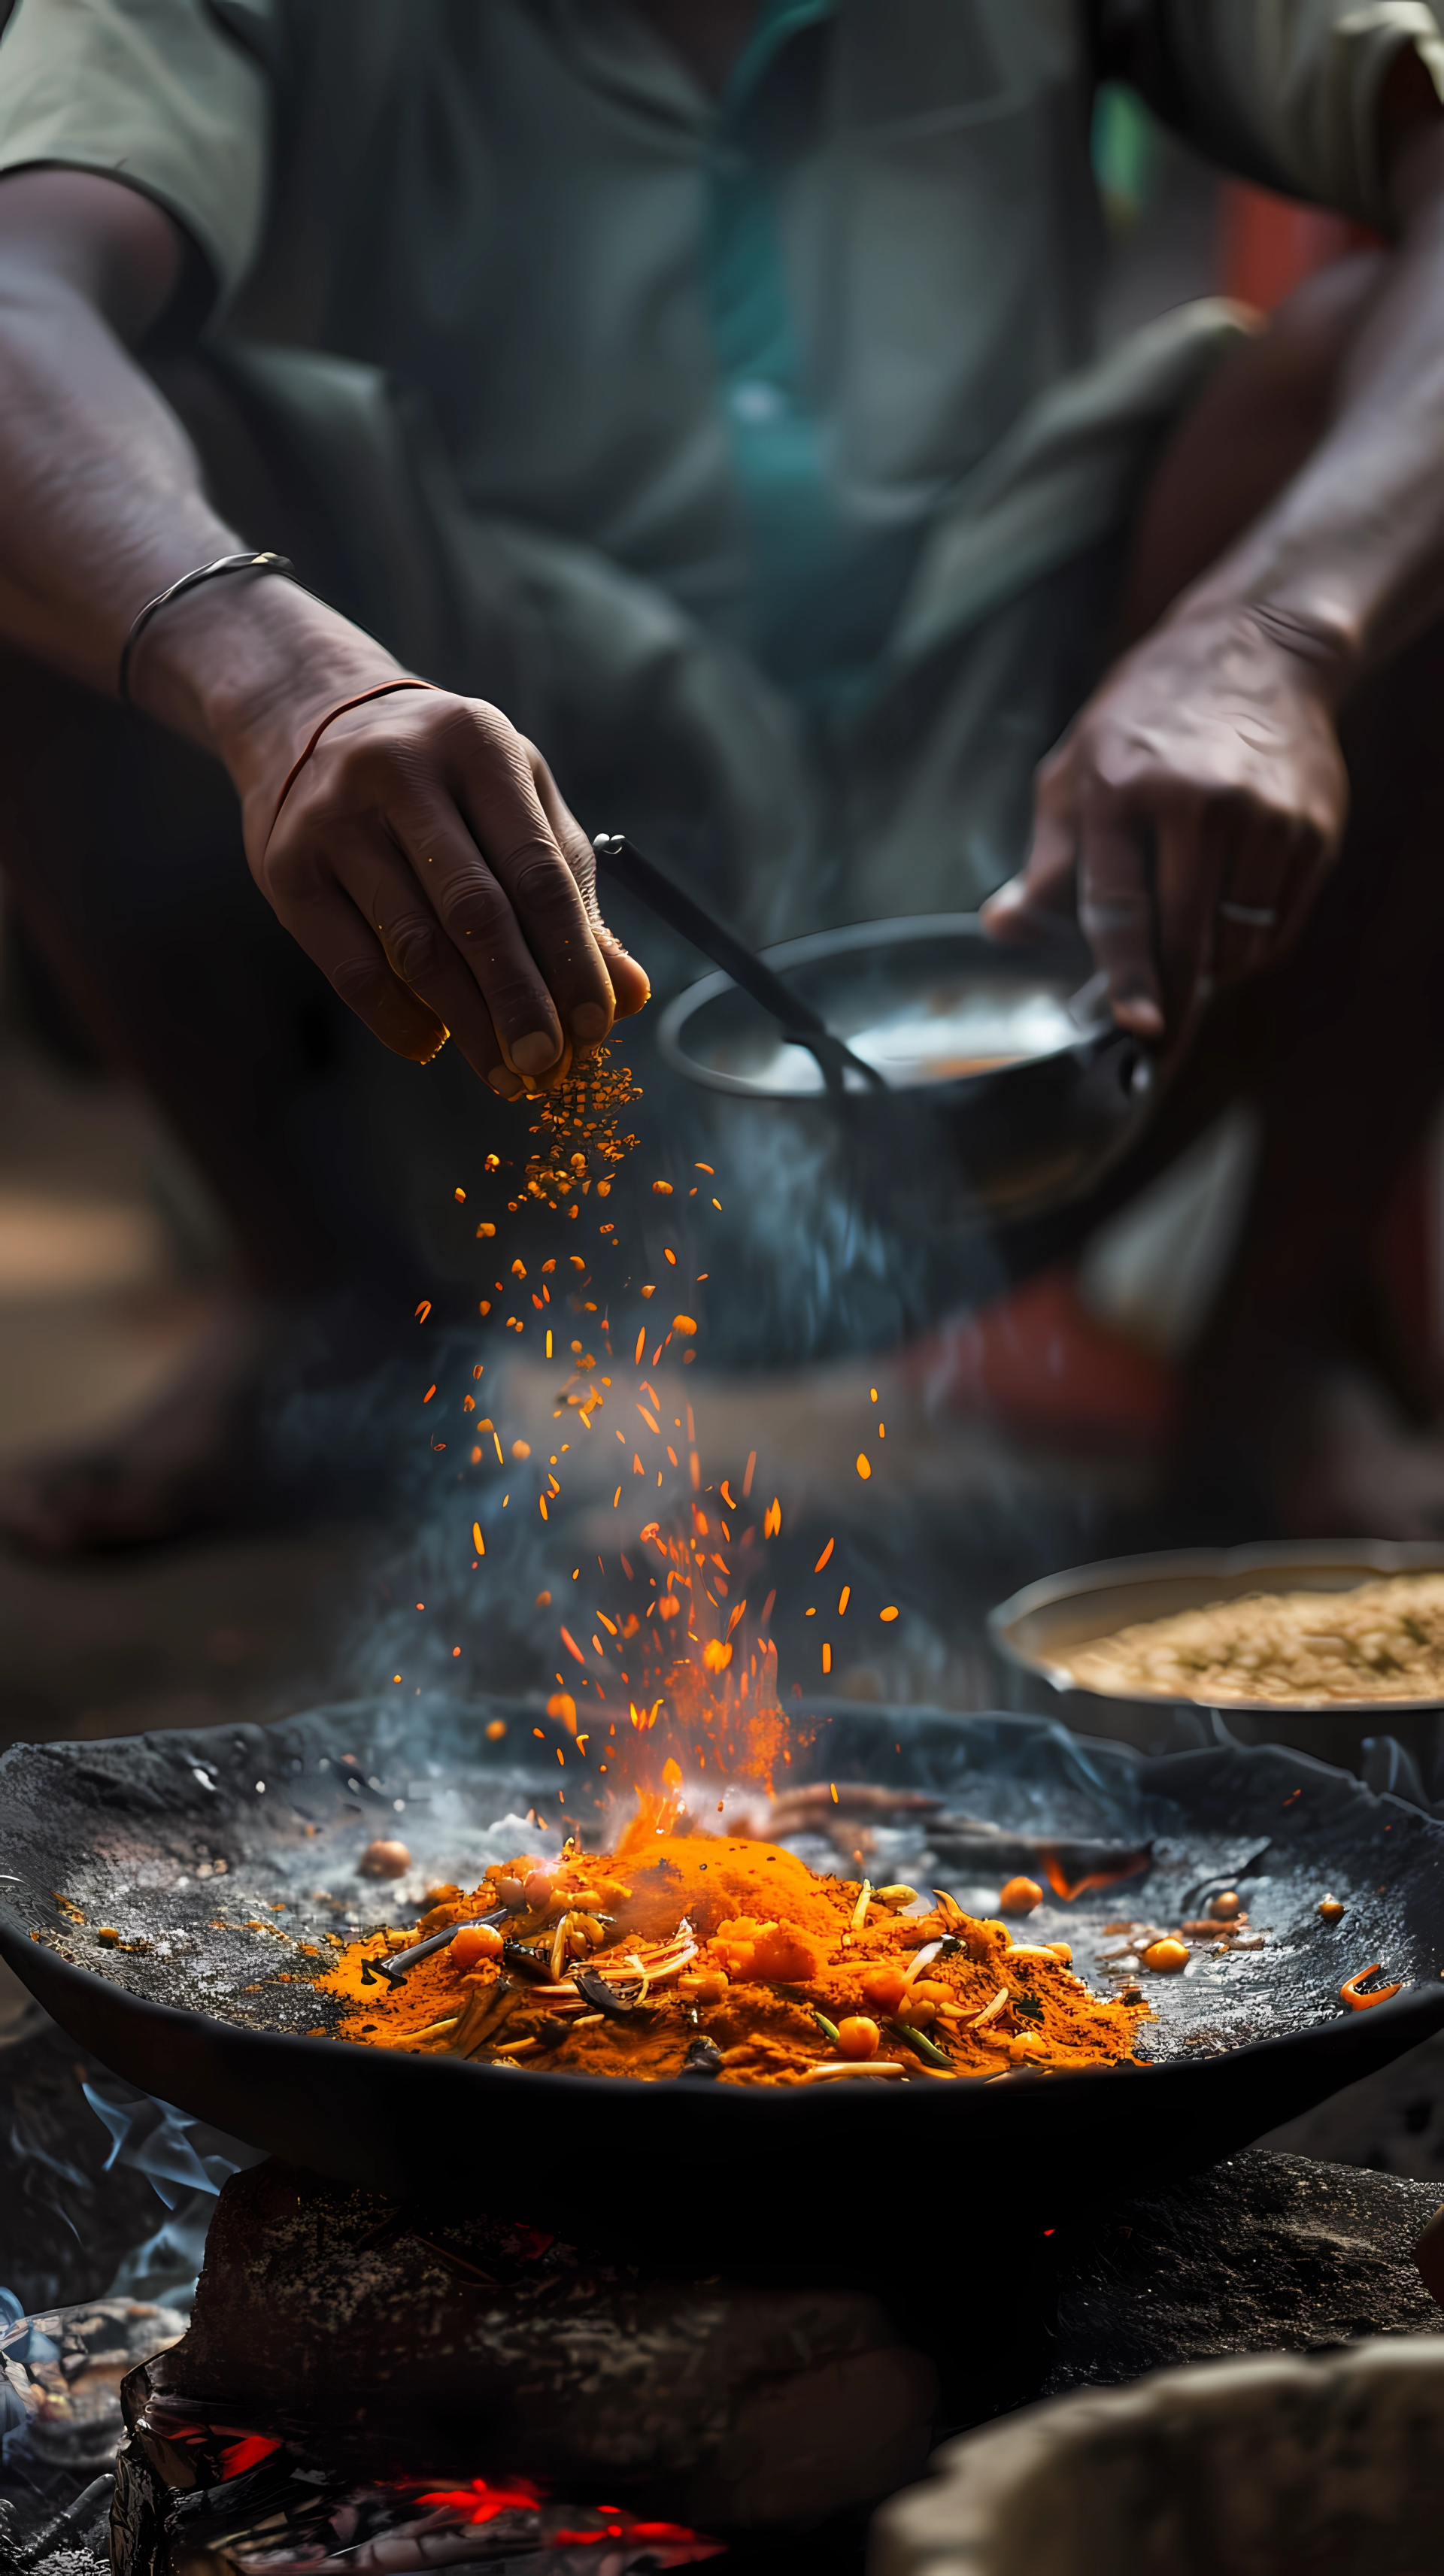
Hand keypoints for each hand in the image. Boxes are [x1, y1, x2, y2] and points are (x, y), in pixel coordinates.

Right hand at [244, 685, 648, 1091]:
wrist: (307, 717)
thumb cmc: (441, 775)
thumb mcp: (514, 801)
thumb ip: (569, 891)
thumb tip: (628, 995)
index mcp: (478, 744)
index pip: (538, 871)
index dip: (571, 958)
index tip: (593, 1027)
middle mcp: (401, 772)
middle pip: (475, 911)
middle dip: (519, 1000)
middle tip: (546, 1065)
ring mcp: (335, 819)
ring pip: (413, 947)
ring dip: (465, 1022)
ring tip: (500, 1070)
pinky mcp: (286, 869)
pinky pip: (351, 967)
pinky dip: (397, 1019)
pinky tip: (431, 1044)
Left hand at [981, 604, 1349, 1041]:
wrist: (1259, 649)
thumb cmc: (1149, 717)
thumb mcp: (1076, 769)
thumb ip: (1045, 860)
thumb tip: (1003, 929)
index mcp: (1122, 787)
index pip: (1121, 905)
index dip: (1129, 973)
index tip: (1139, 1024)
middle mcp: (1198, 803)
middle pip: (1186, 936)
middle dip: (1172, 1003)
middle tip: (1159, 1045)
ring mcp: (1265, 817)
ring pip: (1238, 942)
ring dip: (1210, 971)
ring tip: (1189, 953)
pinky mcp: (1313, 830)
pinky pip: (1278, 924)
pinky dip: (1250, 945)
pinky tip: (1227, 921)